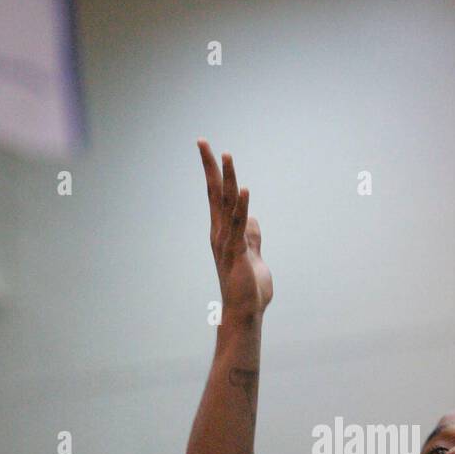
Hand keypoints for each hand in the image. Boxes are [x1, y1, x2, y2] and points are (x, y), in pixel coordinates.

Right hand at [198, 141, 272, 319]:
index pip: (215, 196)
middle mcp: (219, 233)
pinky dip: (241, 206)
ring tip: (226, 155)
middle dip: (209, 166)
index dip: (212, 173)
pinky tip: (244, 189)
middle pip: (214, 193)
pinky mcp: (237, 252)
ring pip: (226, 204)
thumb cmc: (248, 287)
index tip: (207, 149)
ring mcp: (227, 242)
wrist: (246, 312)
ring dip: (227, 179)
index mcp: (222, 232)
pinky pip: (239, 225)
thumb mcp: (252, 255)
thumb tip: (250, 218)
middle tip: (202, 141)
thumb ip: (251, 236)